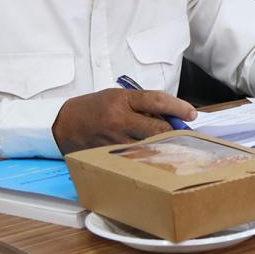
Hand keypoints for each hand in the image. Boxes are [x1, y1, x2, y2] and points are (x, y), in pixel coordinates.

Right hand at [51, 88, 196, 154]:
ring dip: (163, 145)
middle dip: (174, 130)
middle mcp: (119, 120)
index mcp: (122, 100)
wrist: (62, 124)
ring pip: (149, 145)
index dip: (178, 107)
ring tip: (172, 144)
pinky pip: (135, 156)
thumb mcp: (118, 97)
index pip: (157, 101)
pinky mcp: (110, 155)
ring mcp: (114, 140)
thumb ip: (143, 104)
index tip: (191, 113)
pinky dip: (148, 154)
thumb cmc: (94, 107)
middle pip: (157, 127)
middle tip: (184, 132)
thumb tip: (171, 115)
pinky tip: (154, 154)